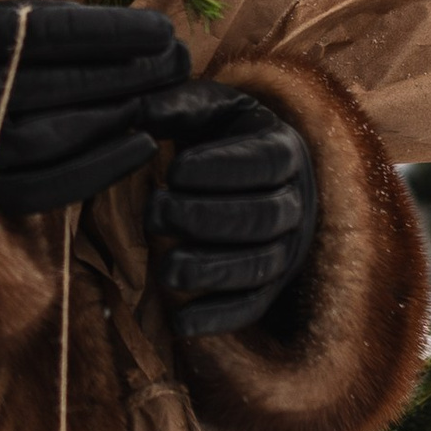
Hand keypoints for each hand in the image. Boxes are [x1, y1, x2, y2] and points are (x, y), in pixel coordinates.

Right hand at [0, 1, 187, 216]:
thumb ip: (40, 27)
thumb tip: (130, 32)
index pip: (49, 32)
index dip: (112, 32)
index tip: (161, 29)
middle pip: (61, 81)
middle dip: (131, 72)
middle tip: (178, 64)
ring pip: (58, 132)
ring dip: (120, 116)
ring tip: (163, 100)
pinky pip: (47, 183)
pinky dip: (99, 166)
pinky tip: (138, 145)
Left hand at [142, 79, 318, 337]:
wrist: (255, 176)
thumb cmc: (222, 136)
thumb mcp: (209, 110)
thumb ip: (178, 105)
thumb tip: (135, 110)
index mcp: (284, 150)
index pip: (266, 163)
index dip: (223, 168)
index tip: (174, 169)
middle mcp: (295, 202)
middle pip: (264, 218)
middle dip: (207, 218)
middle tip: (157, 211)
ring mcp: (287, 248)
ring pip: (260, 266)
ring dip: (212, 271)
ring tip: (166, 271)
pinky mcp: (270, 285)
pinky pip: (252, 306)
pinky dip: (218, 318)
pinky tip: (179, 324)